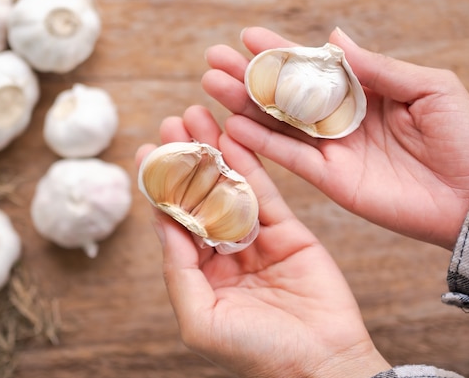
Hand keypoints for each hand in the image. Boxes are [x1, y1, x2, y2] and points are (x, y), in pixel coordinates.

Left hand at [136, 105, 390, 377]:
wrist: (321, 363)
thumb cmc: (257, 352)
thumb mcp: (201, 319)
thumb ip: (178, 271)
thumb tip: (162, 222)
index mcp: (200, 274)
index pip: (175, 220)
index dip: (161, 185)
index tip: (148, 150)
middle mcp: (226, 252)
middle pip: (200, 196)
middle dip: (186, 159)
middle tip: (173, 122)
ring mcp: (257, 239)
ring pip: (231, 187)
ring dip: (214, 152)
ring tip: (198, 116)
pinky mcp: (289, 231)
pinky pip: (264, 193)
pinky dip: (250, 164)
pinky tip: (233, 137)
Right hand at [202, 27, 468, 248]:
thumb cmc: (463, 136)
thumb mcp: (429, 88)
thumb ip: (378, 67)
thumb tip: (333, 38)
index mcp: (364, 91)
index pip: (313, 67)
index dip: (281, 51)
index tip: (248, 36)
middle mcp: (341, 119)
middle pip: (286, 94)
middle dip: (250, 76)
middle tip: (214, 59)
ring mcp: (333, 150)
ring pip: (279, 124)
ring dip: (245, 105)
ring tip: (211, 86)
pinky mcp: (331, 179)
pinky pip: (290, 159)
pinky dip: (261, 144)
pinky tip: (233, 127)